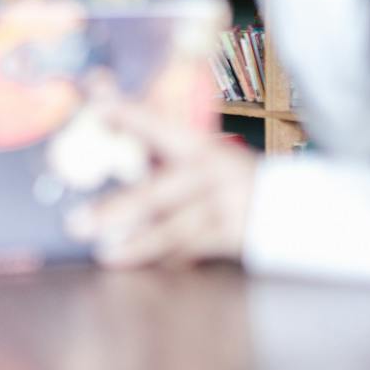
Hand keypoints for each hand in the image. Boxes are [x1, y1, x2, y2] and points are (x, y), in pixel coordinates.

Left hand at [67, 104, 257, 266]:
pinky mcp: (232, 236)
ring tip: (105, 253)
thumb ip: (153, 139)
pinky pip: (192, 250)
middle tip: (77, 222)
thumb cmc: (228, 177)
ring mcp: (224, 206)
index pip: (159, 126)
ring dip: (137, 244)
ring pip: (174, 229)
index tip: (98, 109)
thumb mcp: (199, 153)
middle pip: (158, 193)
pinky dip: (166, 259)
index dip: (130, 117)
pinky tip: (139, 264)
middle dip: (116, 209)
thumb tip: (103, 105)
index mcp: (197, 145)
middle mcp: (210, 173)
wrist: (292, 206)